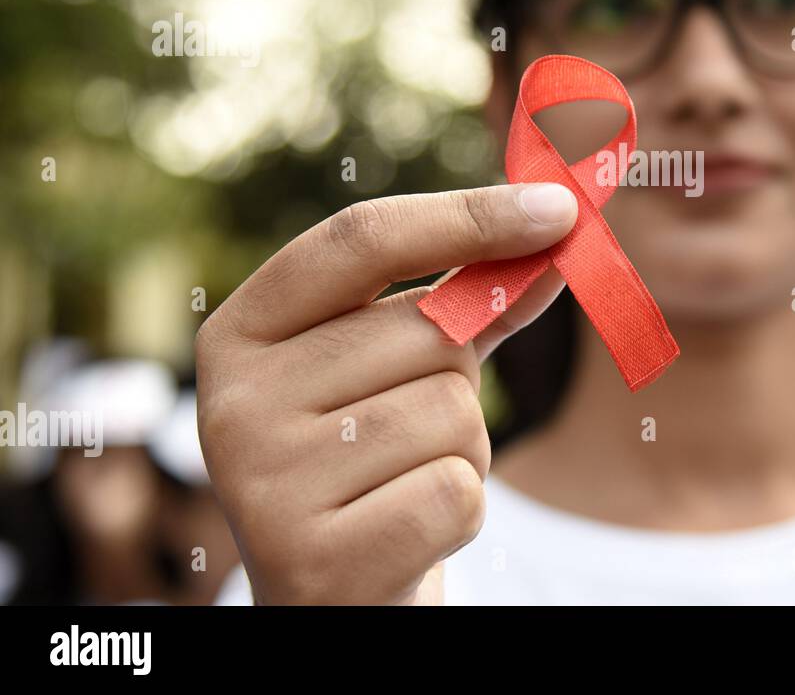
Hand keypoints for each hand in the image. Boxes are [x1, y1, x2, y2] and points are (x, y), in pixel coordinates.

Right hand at [195, 184, 577, 603]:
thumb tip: (553, 230)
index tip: (557, 209)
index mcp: (241, 331)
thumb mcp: (397, 367)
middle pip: (427, 332)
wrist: (336, 592)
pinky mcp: (312, 560)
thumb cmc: (376, 459)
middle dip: (458, 376)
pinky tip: (408, 531)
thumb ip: (470, 299)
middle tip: (409, 429)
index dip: (468, 216)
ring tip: (403, 481)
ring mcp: (263, 485)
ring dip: (462, 449)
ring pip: (451, 414)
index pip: (362, 239)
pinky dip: (459, 511)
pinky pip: (455, 492)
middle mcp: (231, 401)